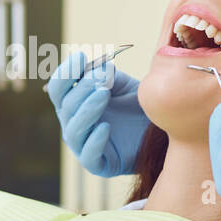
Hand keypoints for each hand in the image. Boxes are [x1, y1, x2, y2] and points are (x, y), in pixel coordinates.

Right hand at [45, 51, 149, 178]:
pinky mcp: (97, 164)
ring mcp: (83, 145)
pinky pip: (88, 155)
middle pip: (65, 106)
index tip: (81, 56)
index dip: (65, 72)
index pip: (58, 88)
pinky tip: (106, 127)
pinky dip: (94, 140)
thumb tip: (96, 66)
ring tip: (104, 94)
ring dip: (87, 109)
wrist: (161, 130)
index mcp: (73, 103)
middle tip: (101, 76)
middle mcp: (73, 124)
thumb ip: (106, 75)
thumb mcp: (121, 85)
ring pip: (74, 129)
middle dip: (81, 88)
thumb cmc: (136, 106)